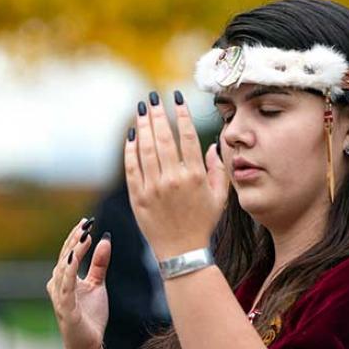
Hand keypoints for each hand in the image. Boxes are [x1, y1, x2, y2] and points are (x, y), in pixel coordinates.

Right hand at [46, 219, 110, 348]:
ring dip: (73, 250)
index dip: (76, 236)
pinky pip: (66, 285)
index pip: (69, 251)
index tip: (87, 221)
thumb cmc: (90, 316)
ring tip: (83, 236)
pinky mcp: (65, 307)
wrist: (89, 344)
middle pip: (65, 256)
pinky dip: (69, 270)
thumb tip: (105, 239)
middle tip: (86, 224)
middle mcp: (58, 283)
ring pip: (64, 267)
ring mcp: (60, 295)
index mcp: (64, 277)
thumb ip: (99, 263)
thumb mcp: (98, 285)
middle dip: (74, 239)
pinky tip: (74, 258)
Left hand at [125, 91, 229, 259]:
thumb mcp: (219, 197)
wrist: (182, 252)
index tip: (176, 97)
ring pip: (146, 148)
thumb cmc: (202, 223)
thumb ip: (218, 169)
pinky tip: (131, 135)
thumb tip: (213, 145)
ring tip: (141, 109)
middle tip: (153, 96)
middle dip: (158, 113)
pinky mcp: (138, 197)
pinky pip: (132, 168)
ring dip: (143, 125)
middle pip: (163, 137)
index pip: (187, 136)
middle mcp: (174, 179)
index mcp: (195, 176)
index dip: (181, 113)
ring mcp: (154, 188)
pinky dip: (130, 149)